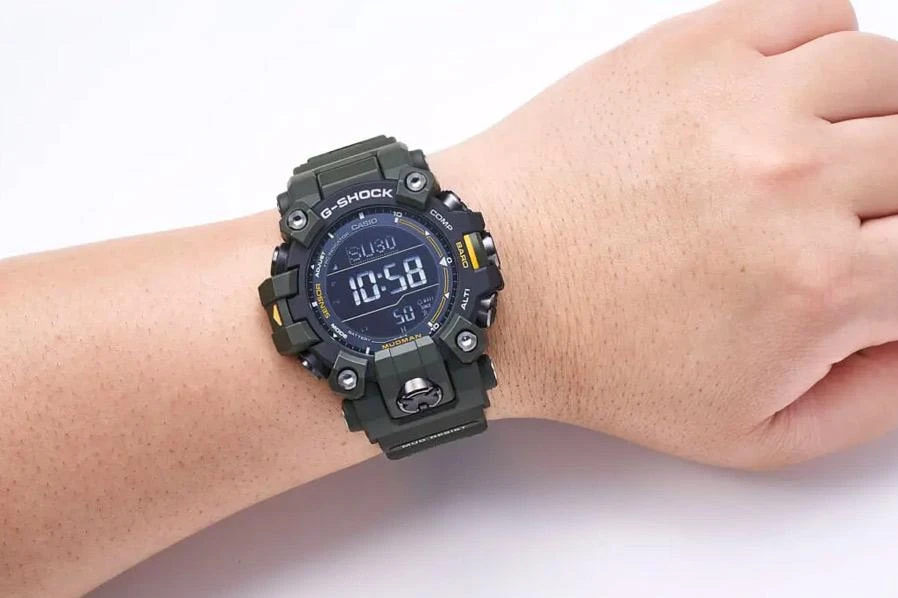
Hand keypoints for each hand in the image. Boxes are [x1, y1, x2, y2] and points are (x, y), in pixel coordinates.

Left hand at [435, 0, 897, 468]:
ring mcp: (744, 98)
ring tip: (833, 156)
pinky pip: (815, 13)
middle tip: (851, 219)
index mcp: (820, 282)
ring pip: (887, 73)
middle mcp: (797, 177)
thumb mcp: (745, 431)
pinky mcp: (693, 48)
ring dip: (880, 117)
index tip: (880, 256)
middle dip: (897, 197)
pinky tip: (793, 96)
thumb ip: (871, 397)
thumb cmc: (598, 354)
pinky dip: (826, 48)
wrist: (493, 281)